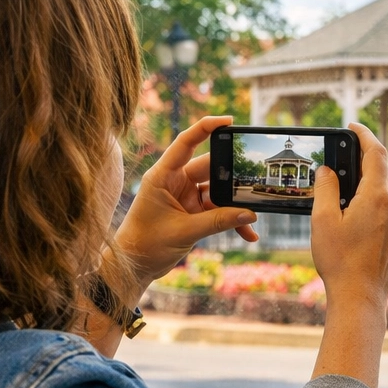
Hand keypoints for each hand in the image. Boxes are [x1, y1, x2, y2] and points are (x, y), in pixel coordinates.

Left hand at [114, 115, 257, 293]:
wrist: (134, 266)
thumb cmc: (146, 244)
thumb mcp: (184, 232)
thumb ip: (218, 222)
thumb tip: (249, 214)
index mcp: (163, 176)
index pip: (185, 142)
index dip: (206, 128)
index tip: (229, 121)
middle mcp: (174, 181)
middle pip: (210, 169)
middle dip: (232, 178)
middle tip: (253, 184)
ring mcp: (185, 196)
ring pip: (218, 193)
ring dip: (235, 206)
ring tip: (253, 218)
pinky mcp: (192, 212)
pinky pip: (217, 211)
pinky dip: (231, 221)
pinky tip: (248, 233)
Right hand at [311, 123, 387, 313]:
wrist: (360, 298)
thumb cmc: (339, 262)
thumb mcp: (323, 220)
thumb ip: (325, 189)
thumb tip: (327, 170)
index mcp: (377, 196)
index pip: (375, 152)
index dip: (364, 134)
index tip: (352, 126)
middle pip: (381, 170)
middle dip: (362, 161)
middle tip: (342, 159)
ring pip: (387, 190)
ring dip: (369, 184)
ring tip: (346, 191)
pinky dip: (376, 202)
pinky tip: (358, 215)